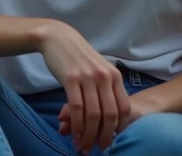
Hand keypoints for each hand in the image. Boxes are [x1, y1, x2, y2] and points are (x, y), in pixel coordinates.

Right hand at [39, 20, 129, 152]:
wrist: (57, 37)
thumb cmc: (78, 55)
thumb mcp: (99, 68)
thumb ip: (107, 87)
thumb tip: (111, 114)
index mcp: (114, 76)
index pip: (124, 108)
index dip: (121, 128)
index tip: (114, 139)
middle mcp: (104, 77)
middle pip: (110, 114)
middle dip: (106, 136)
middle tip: (100, 149)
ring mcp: (87, 78)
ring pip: (93, 114)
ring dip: (89, 135)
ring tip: (84, 146)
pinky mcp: (70, 79)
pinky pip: (76, 108)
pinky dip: (76, 125)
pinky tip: (74, 134)